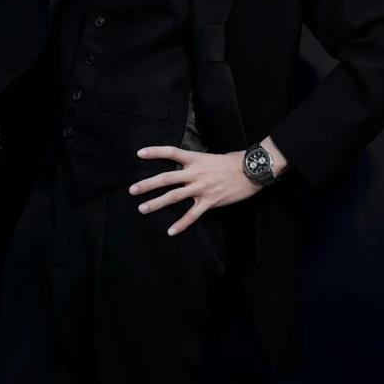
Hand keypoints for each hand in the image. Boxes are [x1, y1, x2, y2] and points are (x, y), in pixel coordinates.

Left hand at [128, 146, 260, 235]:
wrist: (251, 170)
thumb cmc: (233, 162)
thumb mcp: (211, 157)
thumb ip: (196, 163)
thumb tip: (186, 167)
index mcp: (196, 159)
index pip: (172, 152)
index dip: (155, 152)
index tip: (139, 154)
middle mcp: (195, 173)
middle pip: (166, 178)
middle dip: (147, 184)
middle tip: (132, 190)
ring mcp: (202, 188)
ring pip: (174, 196)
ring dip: (156, 203)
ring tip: (142, 208)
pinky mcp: (210, 201)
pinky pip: (192, 215)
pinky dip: (181, 224)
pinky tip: (171, 231)